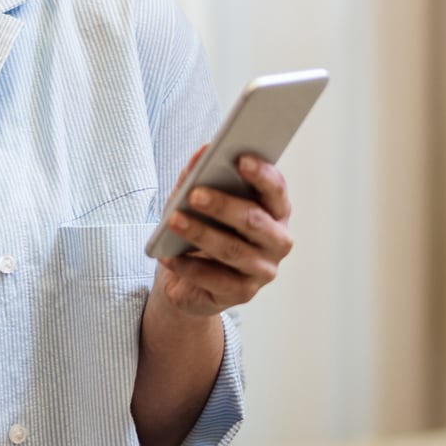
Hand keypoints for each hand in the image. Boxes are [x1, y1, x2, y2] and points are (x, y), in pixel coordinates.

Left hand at [152, 144, 293, 316]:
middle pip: (254, 220)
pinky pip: (215, 279)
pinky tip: (168, 256)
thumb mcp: (195, 199)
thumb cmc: (202, 228)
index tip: (240, 158)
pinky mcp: (243, 293)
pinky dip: (189, 266)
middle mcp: (277, 240)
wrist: (191, 279)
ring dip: (201, 234)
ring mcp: (263, 270)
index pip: (275, 190)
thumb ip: (199, 175)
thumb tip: (203, 151)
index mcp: (274, 210)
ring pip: (233, 250)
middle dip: (223, 205)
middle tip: (194, 194)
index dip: (261, 174)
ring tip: (174, 221)